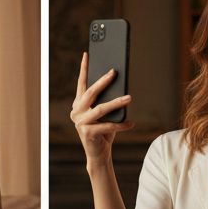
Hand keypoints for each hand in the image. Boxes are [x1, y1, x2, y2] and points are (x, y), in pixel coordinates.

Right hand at [70, 52, 134, 166]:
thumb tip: (118, 84)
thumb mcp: (104, 114)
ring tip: (129, 98)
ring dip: (117, 102)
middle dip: (103, 81)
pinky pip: (108, 126)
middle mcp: (76, 112)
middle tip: (114, 72)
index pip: (81, 83)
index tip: (87, 54)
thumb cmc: (103, 131)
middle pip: (90, 92)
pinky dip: (121, 124)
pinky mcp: (87, 133)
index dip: (84, 68)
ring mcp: (80, 123)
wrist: (98, 154)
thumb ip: (105, 101)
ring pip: (101, 109)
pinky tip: (131, 123)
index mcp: (78, 104)